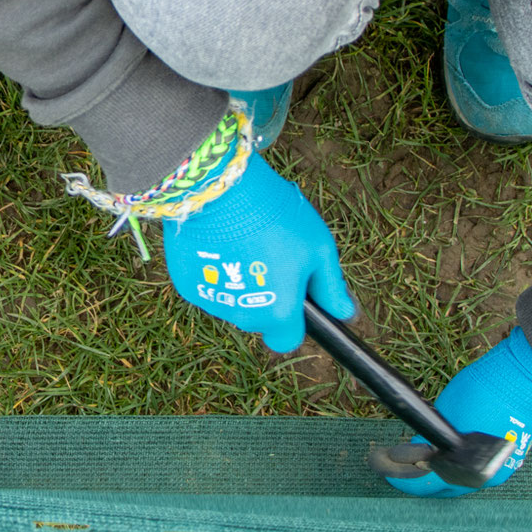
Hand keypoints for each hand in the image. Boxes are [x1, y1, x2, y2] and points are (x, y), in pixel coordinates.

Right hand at [162, 150, 355, 353]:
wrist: (221, 190)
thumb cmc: (277, 217)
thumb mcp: (318, 248)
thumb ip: (330, 286)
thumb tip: (344, 312)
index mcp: (278, 313)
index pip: (285, 341)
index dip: (291, 321)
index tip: (292, 297)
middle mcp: (243, 317)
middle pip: (258, 319)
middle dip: (265, 297)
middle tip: (268, 256)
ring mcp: (212, 302)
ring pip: (231, 302)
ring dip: (239, 283)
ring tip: (242, 243)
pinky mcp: (187, 284)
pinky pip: (208, 285)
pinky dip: (214, 271)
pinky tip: (219, 242)